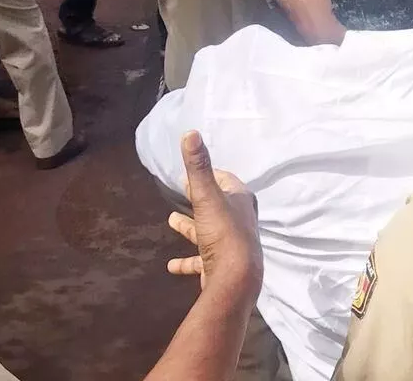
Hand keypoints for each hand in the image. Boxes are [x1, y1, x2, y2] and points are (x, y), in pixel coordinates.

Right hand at [166, 132, 261, 291]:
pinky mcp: (222, 265)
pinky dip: (188, 261)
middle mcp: (240, 219)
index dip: (210, 175)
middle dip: (199, 198)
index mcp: (241, 200)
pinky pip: (202, 260)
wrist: (236, 278)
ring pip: (209, 230)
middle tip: (183, 193)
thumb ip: (197, 167)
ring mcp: (232, 244)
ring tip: (171, 221)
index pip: (226, 180)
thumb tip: (190, 133)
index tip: (193, 173)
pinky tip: (172, 266)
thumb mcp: (207, 197)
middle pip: (217, 204)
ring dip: (191, 226)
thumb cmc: (224, 233)